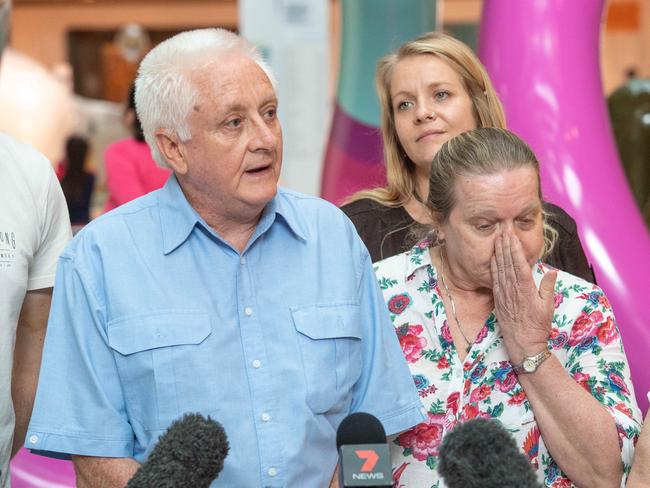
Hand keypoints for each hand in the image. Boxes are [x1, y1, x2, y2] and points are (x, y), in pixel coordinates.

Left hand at [490, 230, 556, 362]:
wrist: (523, 344)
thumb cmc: (538, 326)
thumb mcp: (547, 306)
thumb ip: (548, 287)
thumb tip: (552, 270)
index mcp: (526, 289)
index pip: (519, 263)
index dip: (514, 248)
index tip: (511, 235)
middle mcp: (512, 289)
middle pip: (507, 262)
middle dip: (505, 245)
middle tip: (502, 230)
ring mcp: (503, 294)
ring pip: (500, 268)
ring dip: (498, 253)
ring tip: (497, 239)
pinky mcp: (498, 299)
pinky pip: (495, 279)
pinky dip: (493, 267)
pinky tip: (493, 258)